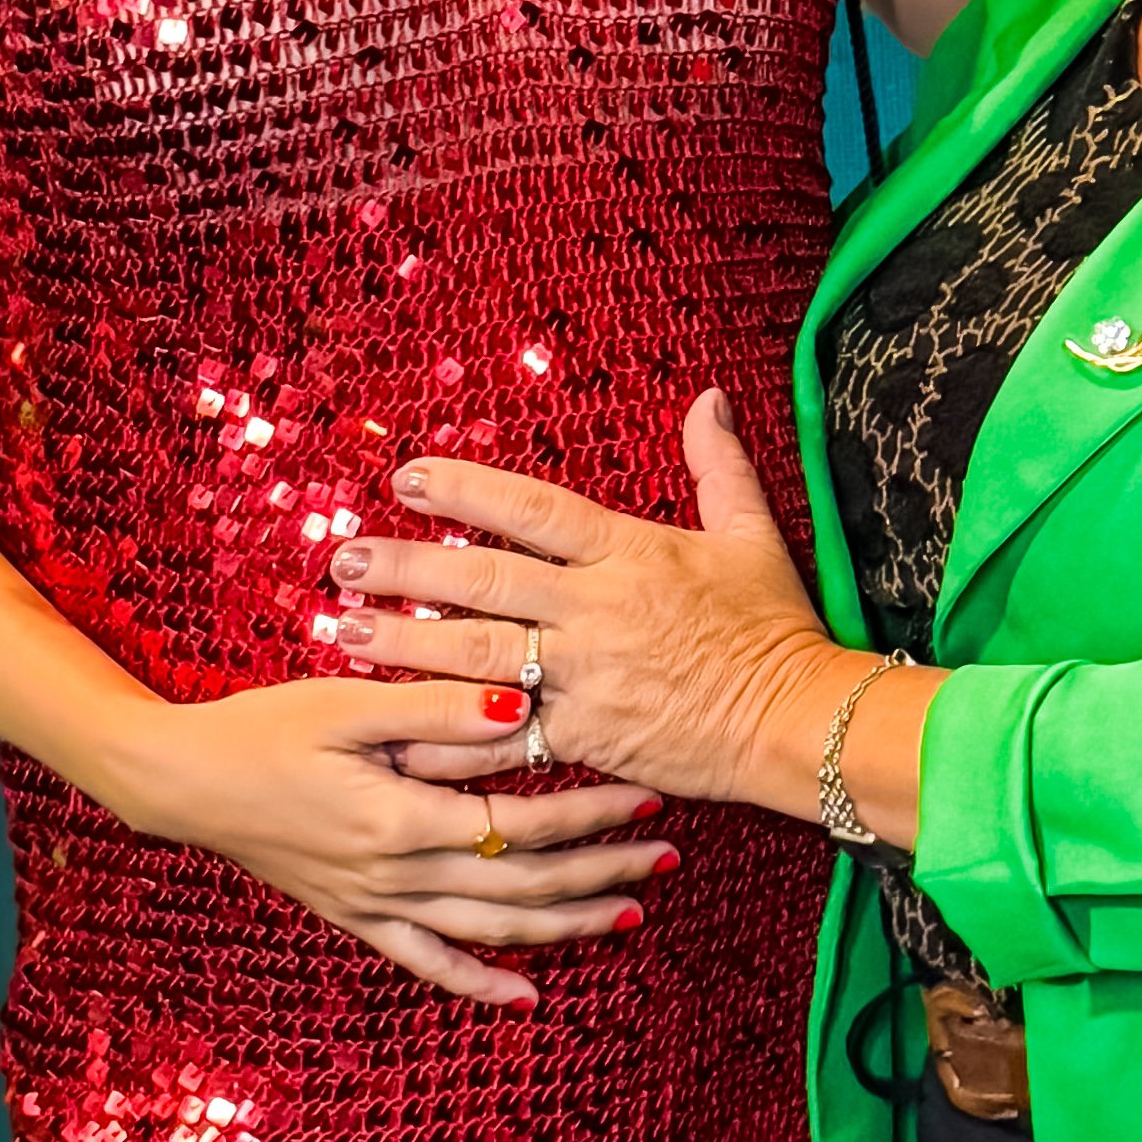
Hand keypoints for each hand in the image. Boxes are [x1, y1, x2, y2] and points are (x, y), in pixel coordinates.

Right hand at [108, 671, 670, 1015]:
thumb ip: (436, 709)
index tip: (644, 795)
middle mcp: (394, 875)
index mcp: (399, 819)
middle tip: (668, 854)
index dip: (589, 815)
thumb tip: (521, 711)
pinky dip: (479, 983)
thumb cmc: (262, 728)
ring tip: (630, 915)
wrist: (182, 782)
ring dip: (565, 927)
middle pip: (522, 885)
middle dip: (602, 872)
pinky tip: (527, 996)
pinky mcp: (355, 918)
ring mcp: (375, 906)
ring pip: (489, 931)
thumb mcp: (346, 702)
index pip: (521, 825)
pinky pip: (426, 964)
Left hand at [333, 395, 840, 809]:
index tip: (408, 478)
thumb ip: (719, 467)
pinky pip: (505, 740)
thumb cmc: (775, 630)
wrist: (798, 722)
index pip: (532, 510)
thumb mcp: (752, 537)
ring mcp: (588, 676)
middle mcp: (597, 610)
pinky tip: (398, 736)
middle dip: (407, 569)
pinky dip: (450, 741)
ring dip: (407, 645)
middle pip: (485, 582)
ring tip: (345, 634)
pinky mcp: (587, 738)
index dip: (466, 491)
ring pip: (479, 656)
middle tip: (344, 560)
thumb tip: (710, 399)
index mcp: (629, 553)